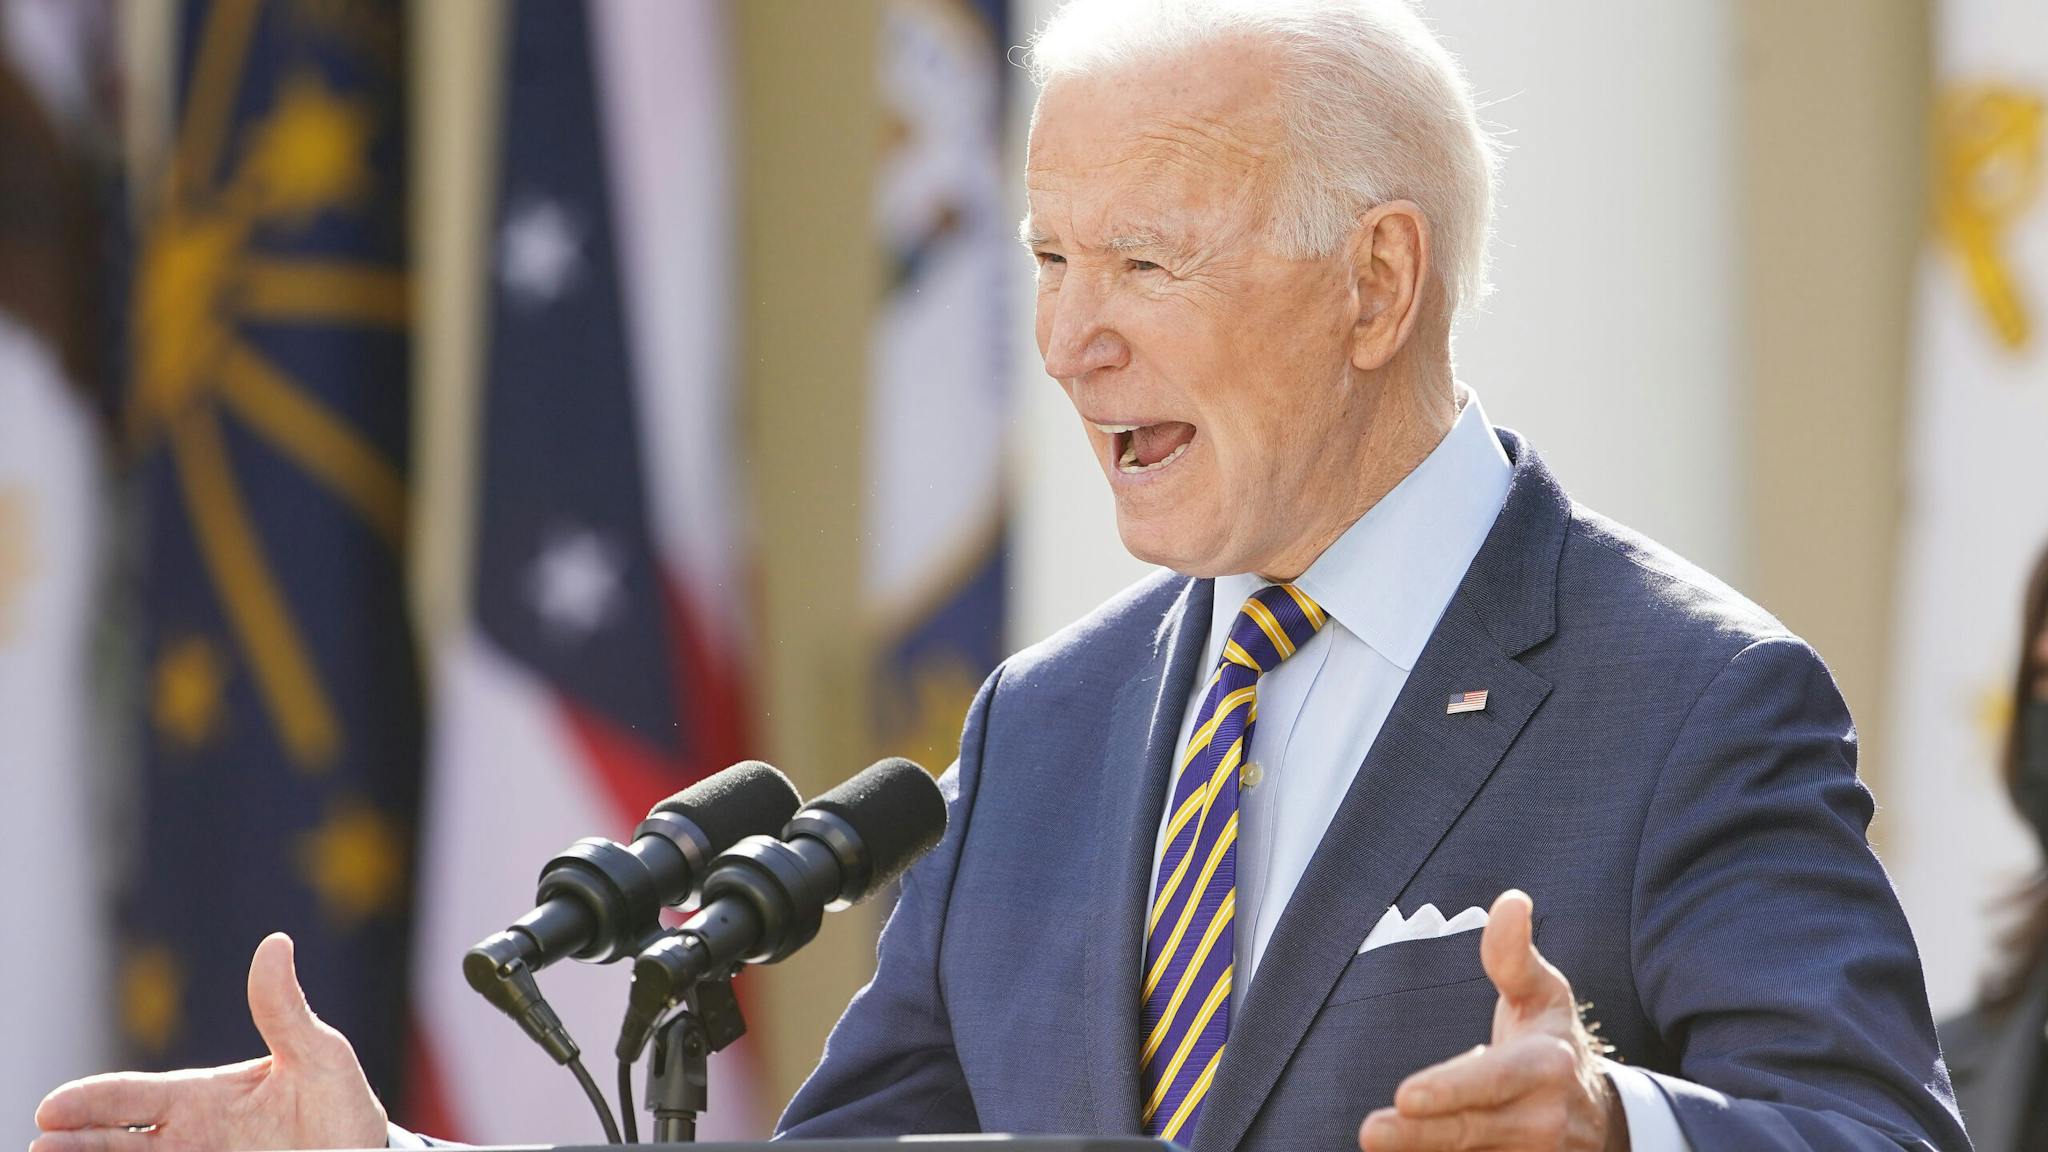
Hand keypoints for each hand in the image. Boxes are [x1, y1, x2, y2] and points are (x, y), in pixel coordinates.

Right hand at [33, 934, 388, 1151]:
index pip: (134, 1097)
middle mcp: (188, 1138)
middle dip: (76, 1145)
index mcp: (202, 1098)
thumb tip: (275, 943)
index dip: (92, 1102)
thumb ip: (286, 1011)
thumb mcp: (320, 1056)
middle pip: (114, 1142)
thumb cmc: (340, 1106)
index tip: (51, 1111)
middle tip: (42, 1148)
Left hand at [1359, 890, 1626, 1151]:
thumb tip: (1511, 901)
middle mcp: (1542, 1120)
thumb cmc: (1551, 1041)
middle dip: (1419, 1135)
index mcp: (1548, 1067)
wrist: (1598, 1118)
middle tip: (1371, 1132)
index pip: (1495, 1080)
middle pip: (1470, 1130)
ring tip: (1378, 1145)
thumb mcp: (1542, 994)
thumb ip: (1513, 955)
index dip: (1453, 1089)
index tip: (1406, 1095)